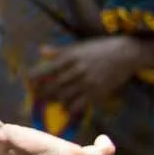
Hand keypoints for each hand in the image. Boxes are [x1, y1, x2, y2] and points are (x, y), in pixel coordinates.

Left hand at [31, 35, 150, 111]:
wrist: (126, 54)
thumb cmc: (100, 48)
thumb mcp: (78, 46)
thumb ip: (59, 51)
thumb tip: (41, 51)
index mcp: (70, 57)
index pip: (44, 70)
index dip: (33, 79)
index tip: (27, 83)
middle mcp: (76, 70)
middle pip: (52, 86)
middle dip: (41, 94)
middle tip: (35, 97)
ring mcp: (87, 82)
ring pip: (63, 97)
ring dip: (53, 101)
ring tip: (49, 102)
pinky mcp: (97, 92)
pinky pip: (79, 105)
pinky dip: (69, 108)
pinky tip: (65, 108)